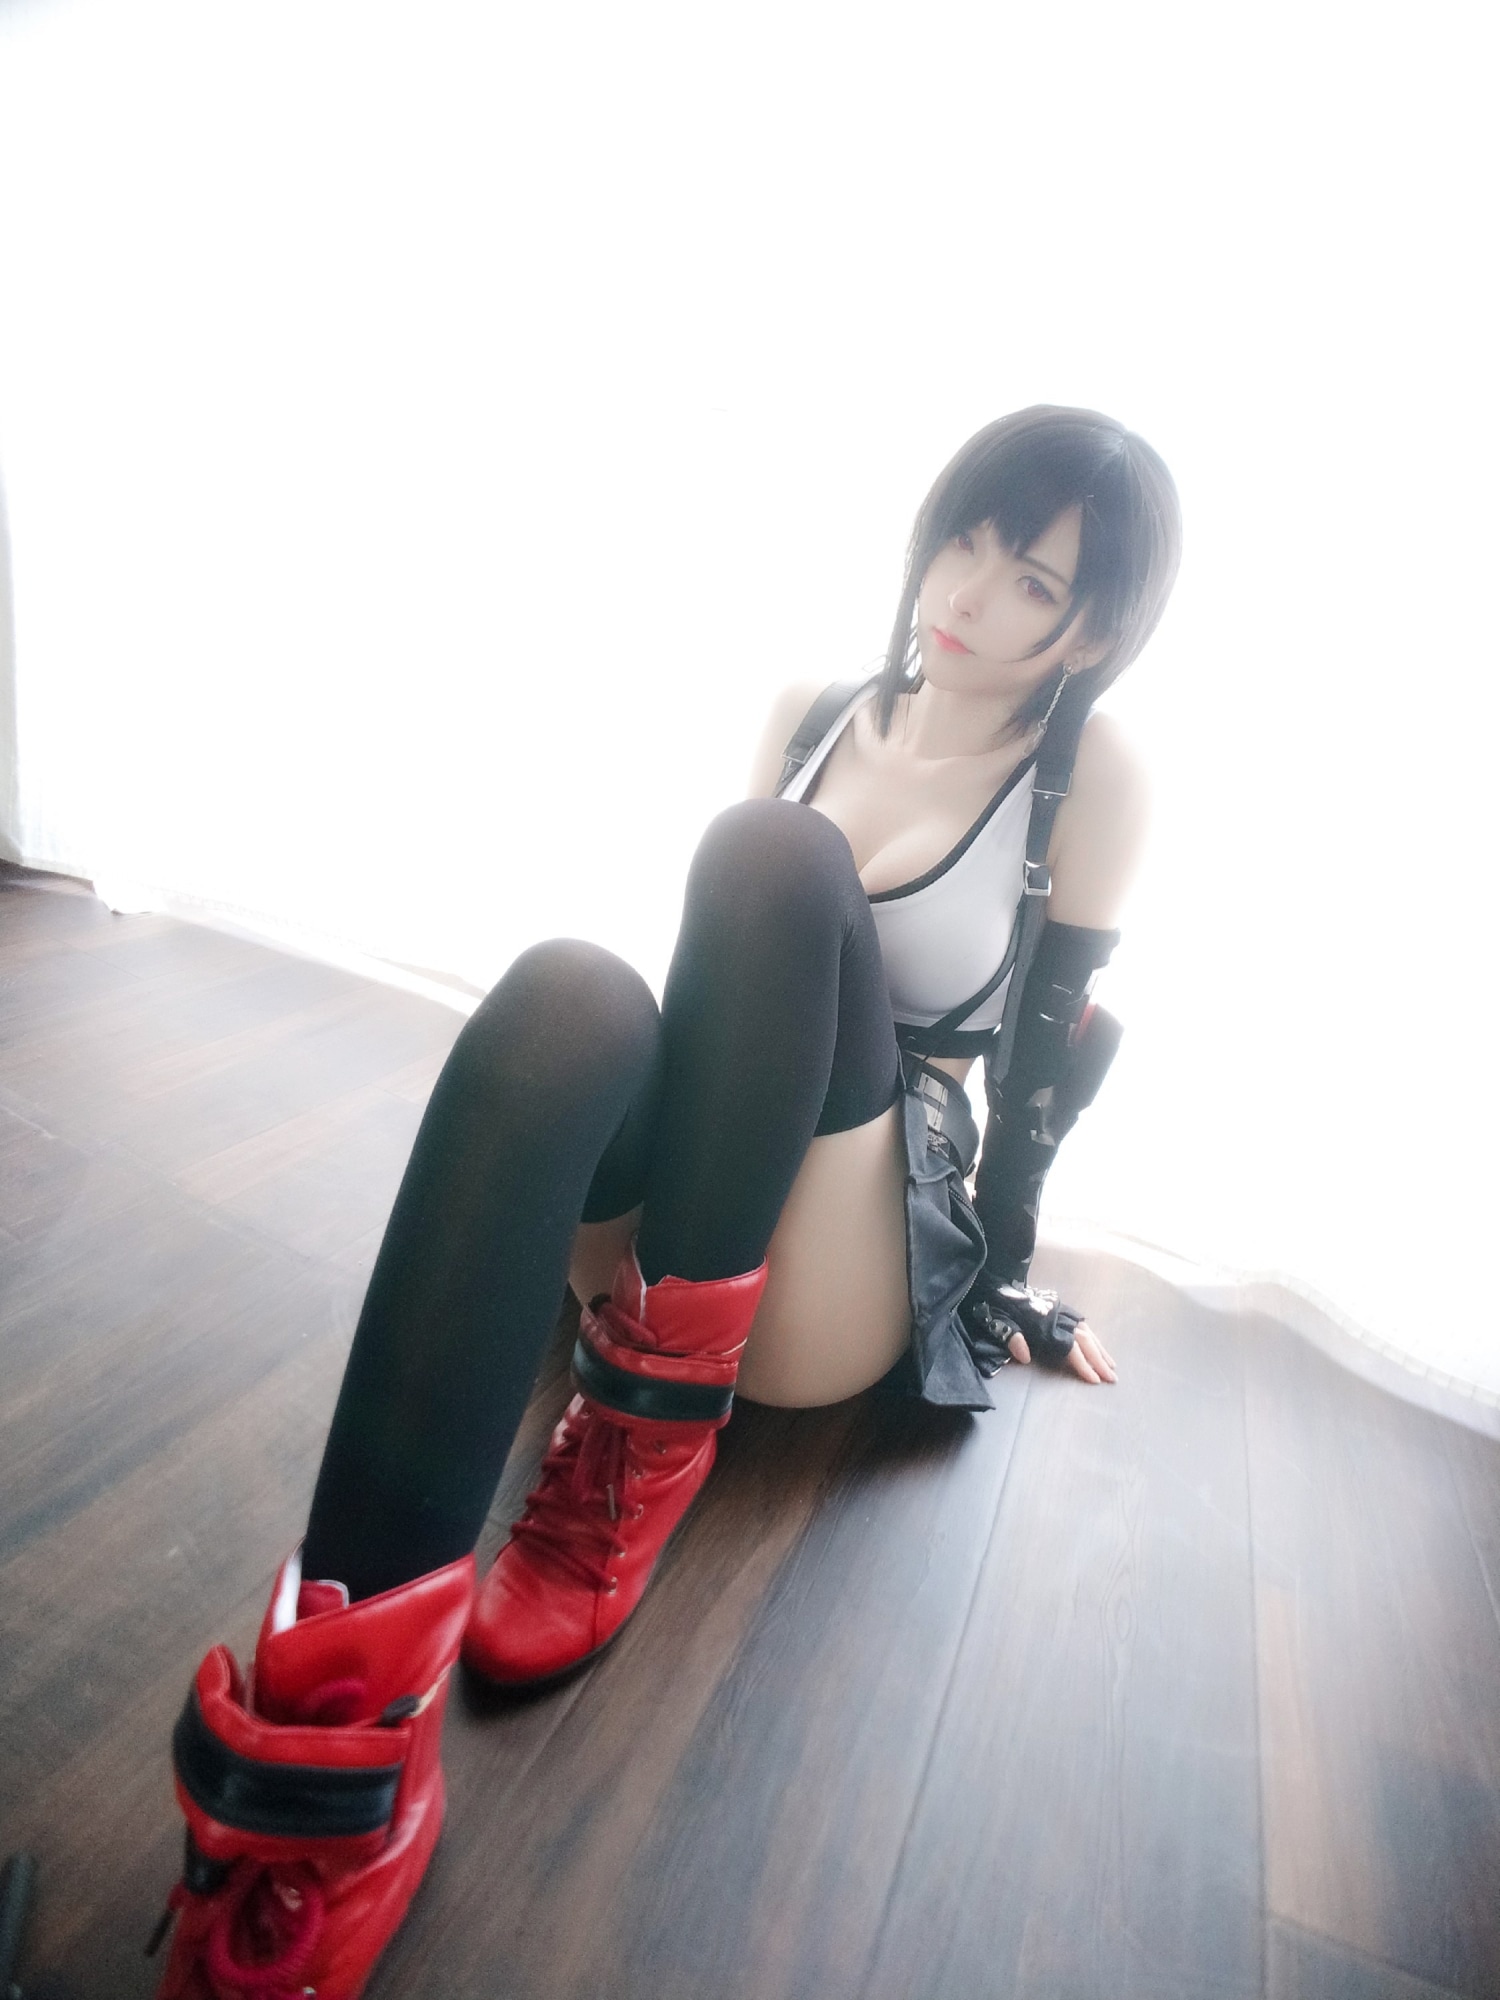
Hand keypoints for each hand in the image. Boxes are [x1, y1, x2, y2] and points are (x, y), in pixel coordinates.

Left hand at [959, 1277, 1117, 1382]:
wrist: (1000, 1281)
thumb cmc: (999, 1306)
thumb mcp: (998, 1321)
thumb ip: (1011, 1338)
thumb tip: (1024, 1356)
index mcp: (1044, 1322)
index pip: (1069, 1347)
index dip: (1082, 1363)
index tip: (1094, 1379)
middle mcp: (1058, 1316)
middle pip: (1084, 1341)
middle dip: (1099, 1361)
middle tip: (1112, 1379)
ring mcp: (1062, 1311)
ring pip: (1087, 1332)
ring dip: (1100, 1350)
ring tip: (1112, 1366)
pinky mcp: (1062, 1307)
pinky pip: (1083, 1324)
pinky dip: (1093, 1337)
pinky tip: (1100, 1347)